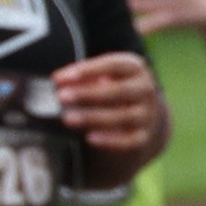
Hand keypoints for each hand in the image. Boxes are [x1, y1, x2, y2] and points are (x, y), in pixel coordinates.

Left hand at [52, 49, 168, 165]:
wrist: (144, 113)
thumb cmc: (114, 87)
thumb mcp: (104, 75)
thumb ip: (84, 77)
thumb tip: (58, 82)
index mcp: (135, 68)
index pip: (114, 65)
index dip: (87, 70)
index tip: (59, 78)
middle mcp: (145, 90)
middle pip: (119, 91)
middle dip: (88, 94)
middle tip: (61, 97)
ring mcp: (147, 114)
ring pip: (123, 116)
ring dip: (93, 117)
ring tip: (67, 118)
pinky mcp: (143, 136)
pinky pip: (129, 140)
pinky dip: (110, 140)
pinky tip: (89, 137)